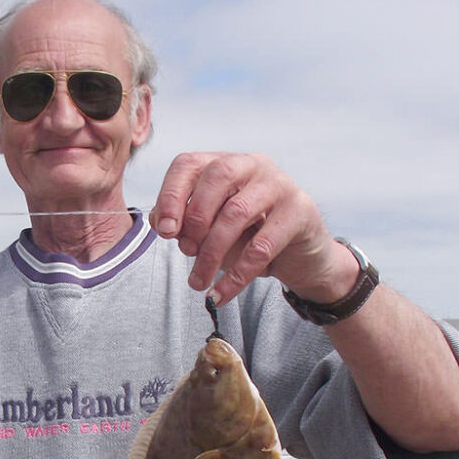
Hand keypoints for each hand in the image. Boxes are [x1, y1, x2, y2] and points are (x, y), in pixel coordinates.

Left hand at [149, 152, 348, 304]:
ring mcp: (279, 184)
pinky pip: (262, 246)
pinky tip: (221, 294)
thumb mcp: (210, 229)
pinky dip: (236, 275)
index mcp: (224, 163)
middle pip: (217, 177)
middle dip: (195, 218)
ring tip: (198, 282)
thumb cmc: (247, 236)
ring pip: (237, 212)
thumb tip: (159, 223)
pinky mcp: (299, 212)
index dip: (171, 195)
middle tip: (187, 252)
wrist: (298, 255)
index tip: (164, 231)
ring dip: (211, 254)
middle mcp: (253, 165)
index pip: (189, 164)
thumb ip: (182, 223)